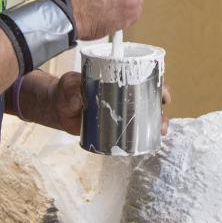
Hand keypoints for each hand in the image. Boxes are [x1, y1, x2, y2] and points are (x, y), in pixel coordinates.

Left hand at [48, 75, 170, 136]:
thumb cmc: (66, 90)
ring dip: (156, 125)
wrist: (57, 108)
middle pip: (149, 100)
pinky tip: (148, 143)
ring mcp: (120, 112)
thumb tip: (81, 94)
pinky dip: (142, 138)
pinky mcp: (114, 127)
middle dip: (161, 110)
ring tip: (160, 132)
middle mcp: (123, 95)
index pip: (144, 79)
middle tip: (163, 120)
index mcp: (118, 79)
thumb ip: (74, 87)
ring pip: (144, 117)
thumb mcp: (70, 84)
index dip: (158, 86)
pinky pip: (131, 132)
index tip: (164, 95)